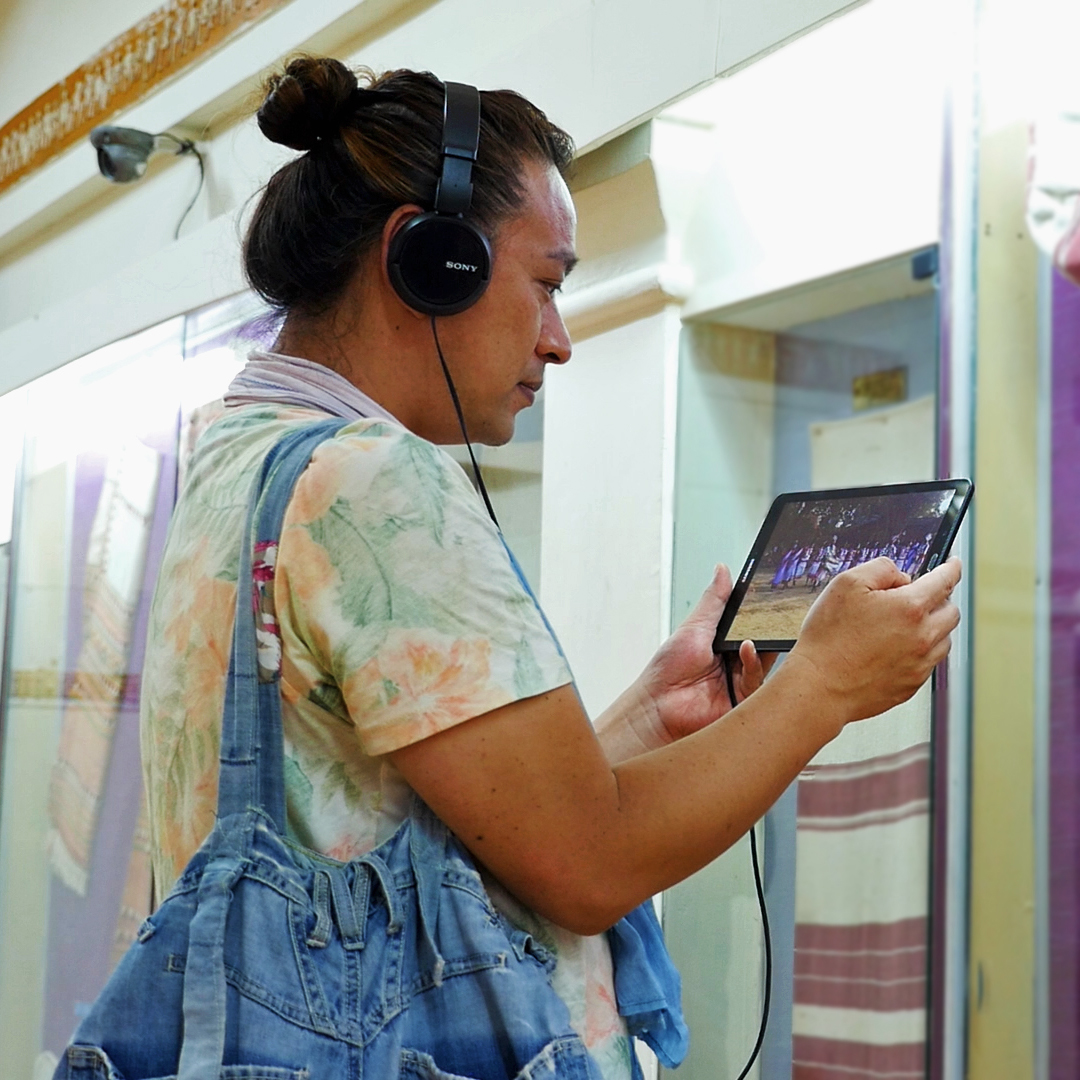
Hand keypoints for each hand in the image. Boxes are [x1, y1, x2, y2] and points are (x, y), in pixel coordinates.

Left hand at [637, 564, 776, 742]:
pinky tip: (746, 650)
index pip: (753, 624)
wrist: (657, 708)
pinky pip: (760, 680)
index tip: (775, 591)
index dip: (763, 611)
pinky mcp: (746, 702)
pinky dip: (754, 663)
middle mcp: (737, 663)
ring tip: (754, 632)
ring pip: (767, 660)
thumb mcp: (694, 627)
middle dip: (770, 627)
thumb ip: (715, 601)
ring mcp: (743, 683)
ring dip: (762, 644)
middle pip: (765, 642)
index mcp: (726, 645)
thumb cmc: (668, 670)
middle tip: (779, 609)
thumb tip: (722, 570)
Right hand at [790, 555, 961, 730]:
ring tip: (902, 626)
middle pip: (951, 611)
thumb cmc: (828, 638)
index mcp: (910, 607)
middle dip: (940, 600)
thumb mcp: (846, 584)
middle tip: (918, 597)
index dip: (952, 568)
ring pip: (944, 639)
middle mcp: (923, 636)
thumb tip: (902, 576)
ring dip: (933, 627)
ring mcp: (919, 664)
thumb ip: (881, 569)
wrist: (819, 686)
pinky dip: (920, 651)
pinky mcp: (911, 685)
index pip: (945, 580)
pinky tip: (894, 649)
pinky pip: (929, 663)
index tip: (954, 564)